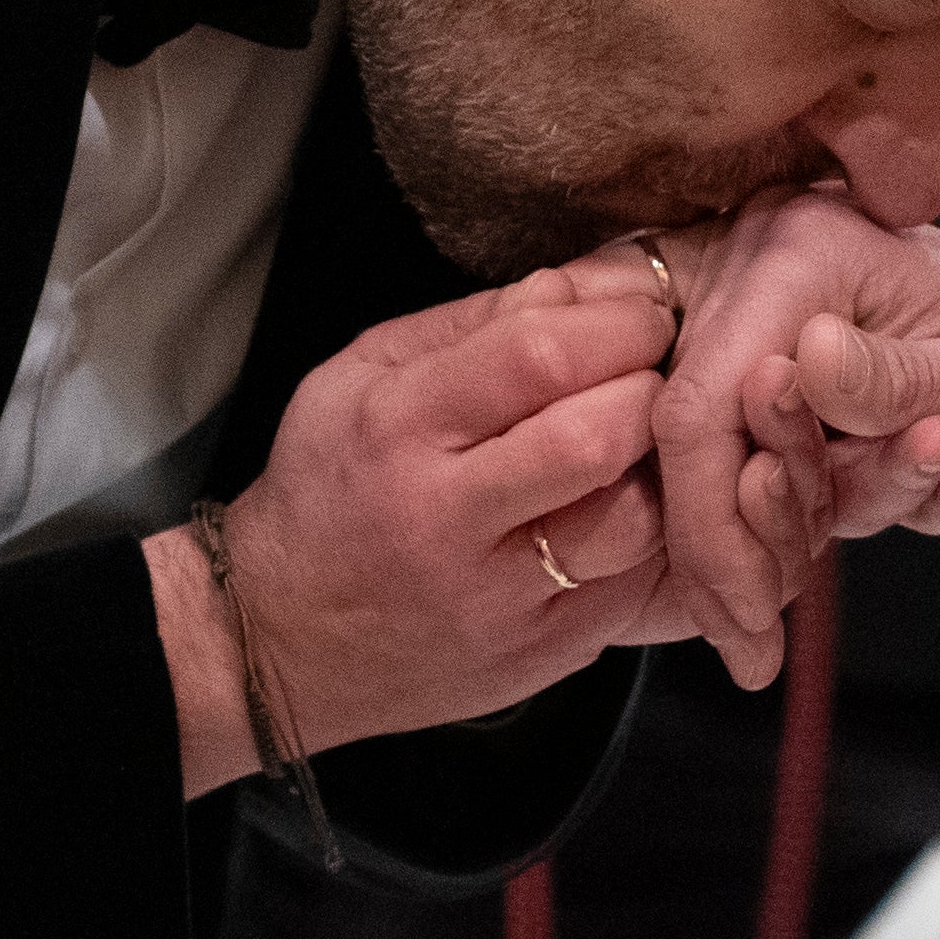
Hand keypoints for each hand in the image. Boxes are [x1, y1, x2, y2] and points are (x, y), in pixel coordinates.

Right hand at [141, 268, 684, 798]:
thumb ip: (470, 323)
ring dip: (660, 469)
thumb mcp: (361, 376)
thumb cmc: (329, 488)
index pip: (538, 357)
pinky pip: (637, 586)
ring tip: (643, 446)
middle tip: (655, 373)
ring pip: (634, 523)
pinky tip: (630, 507)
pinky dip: (656, 536)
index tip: (641, 314)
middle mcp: (448, 518)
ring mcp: (500, 599)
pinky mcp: (542, 653)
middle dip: (650, 387)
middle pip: (597, 437)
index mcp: (399, 428)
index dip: (616, 323)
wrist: (279, 639)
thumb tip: (579, 285)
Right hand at [649, 188, 939, 686]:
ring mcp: (779, 337)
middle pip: (705, 441)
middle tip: (791, 632)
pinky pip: (791, 479)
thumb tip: (802, 364)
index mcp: (807, 250)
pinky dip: (868, 508)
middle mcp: (772, 282)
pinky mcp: (796, 392)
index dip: (713, 519)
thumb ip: (899, 378)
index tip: (747, 620)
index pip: (708, 397)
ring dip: (842, 515)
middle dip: (754, 547)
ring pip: (748, 470)